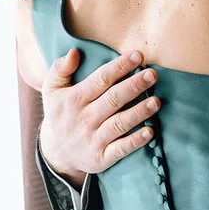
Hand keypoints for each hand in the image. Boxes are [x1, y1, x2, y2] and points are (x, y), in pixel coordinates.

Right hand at [38, 48, 159, 187]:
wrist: (57, 153)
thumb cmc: (61, 113)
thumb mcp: (52, 90)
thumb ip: (60, 69)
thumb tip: (74, 52)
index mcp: (74, 99)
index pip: (100, 79)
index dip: (120, 66)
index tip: (138, 55)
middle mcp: (84, 118)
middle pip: (113, 99)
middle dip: (134, 86)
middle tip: (153, 75)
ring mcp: (93, 139)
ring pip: (119, 123)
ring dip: (139, 112)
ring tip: (156, 101)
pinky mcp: (101, 157)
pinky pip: (120, 149)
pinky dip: (135, 141)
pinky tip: (150, 132)